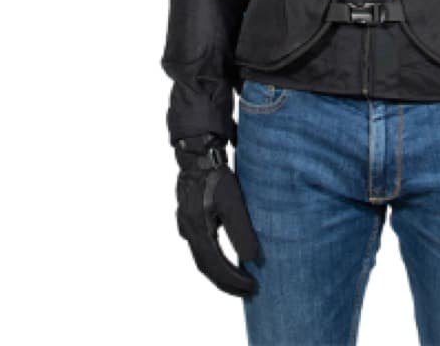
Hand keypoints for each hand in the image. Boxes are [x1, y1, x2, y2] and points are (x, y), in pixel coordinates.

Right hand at [174, 135, 262, 295]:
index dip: (234, 282)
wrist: (197, 151)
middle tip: (247, 289)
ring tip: (238, 276)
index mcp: (198, 232)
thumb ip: (242, 232)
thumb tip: (254, 259)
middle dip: (226, 281)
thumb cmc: (216, 176)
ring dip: (219, 269)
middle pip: (206, 266)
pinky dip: (213, 255)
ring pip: (202, 255)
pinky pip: (200, 243)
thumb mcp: (233, 203)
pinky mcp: (189, 213)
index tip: (253, 288)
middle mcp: (188, 231)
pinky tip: (222, 253)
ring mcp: (186, 222)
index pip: (216, 267)